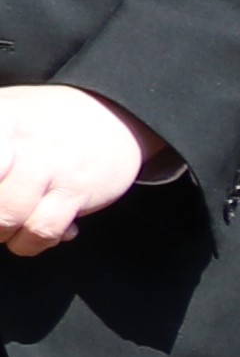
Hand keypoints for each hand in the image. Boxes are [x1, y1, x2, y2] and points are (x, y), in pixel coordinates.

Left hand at [0, 84, 169, 252]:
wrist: (111, 114)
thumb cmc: (42, 123)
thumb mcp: (0, 114)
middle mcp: (15, 140)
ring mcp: (47, 164)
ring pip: (7, 215)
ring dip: (3, 232)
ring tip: (7, 228)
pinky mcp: (76, 188)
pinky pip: (43, 229)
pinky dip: (32, 242)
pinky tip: (33, 235)